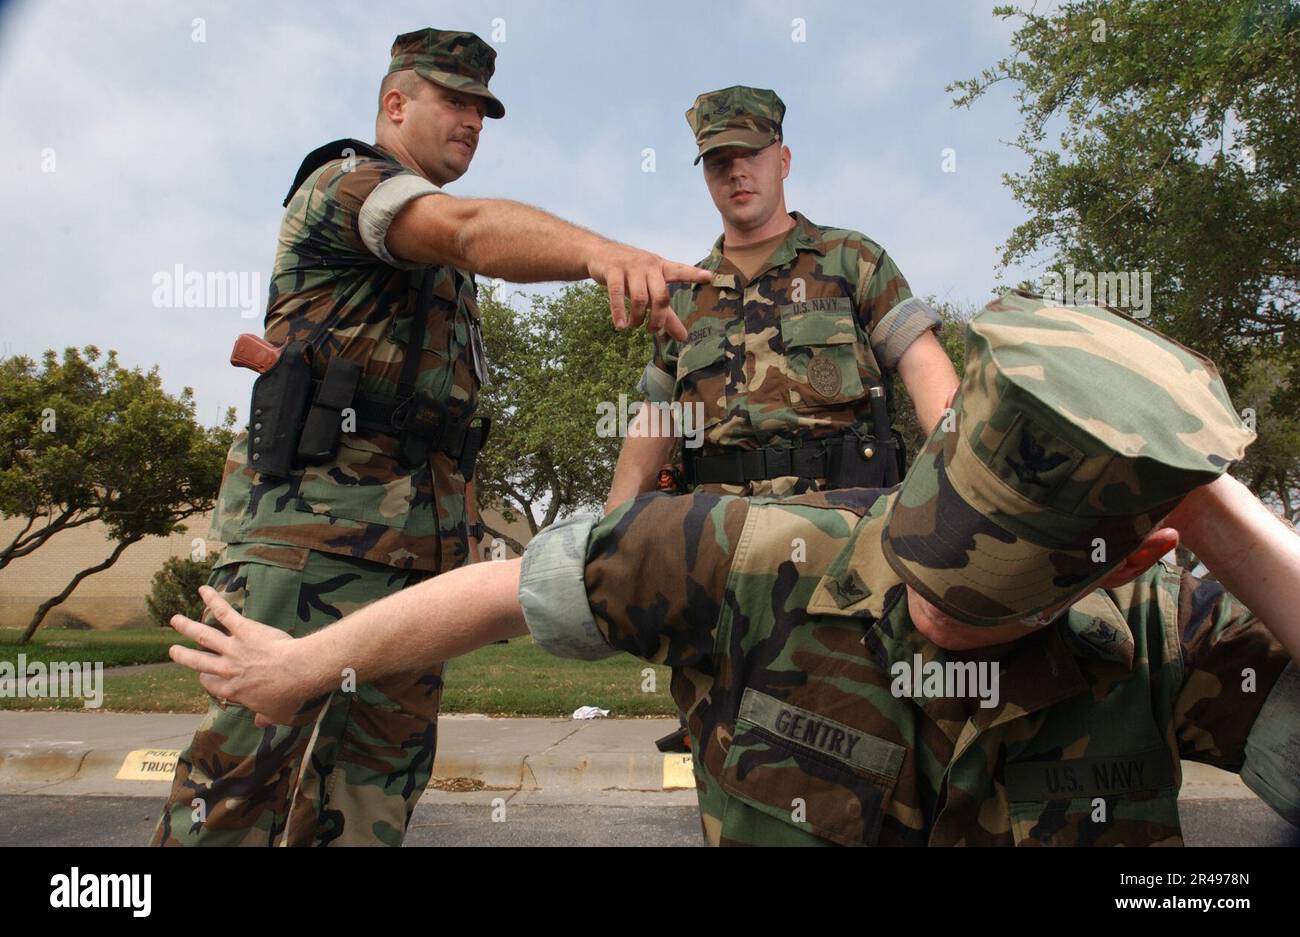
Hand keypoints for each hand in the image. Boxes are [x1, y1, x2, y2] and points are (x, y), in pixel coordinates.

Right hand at [168, 586, 324, 727]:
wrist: (298, 673)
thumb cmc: (290, 696)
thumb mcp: (277, 715)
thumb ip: (265, 718)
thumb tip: (260, 723)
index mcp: (233, 690)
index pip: (212, 685)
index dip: (208, 681)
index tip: (205, 677)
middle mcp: (227, 669)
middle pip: (198, 661)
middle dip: (184, 655)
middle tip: (173, 650)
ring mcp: (233, 648)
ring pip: (204, 636)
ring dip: (187, 627)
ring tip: (174, 620)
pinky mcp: (244, 630)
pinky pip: (225, 613)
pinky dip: (213, 600)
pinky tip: (203, 589)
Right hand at [586, 243, 711, 339]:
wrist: (600, 253)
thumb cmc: (631, 273)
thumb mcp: (650, 289)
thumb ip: (668, 313)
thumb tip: (684, 338)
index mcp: (662, 267)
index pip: (680, 271)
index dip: (694, 274)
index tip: (709, 277)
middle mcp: (649, 265)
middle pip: (660, 295)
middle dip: (658, 318)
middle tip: (652, 331)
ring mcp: (630, 266)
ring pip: (639, 298)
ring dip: (637, 317)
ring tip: (633, 327)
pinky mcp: (613, 270)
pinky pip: (616, 294)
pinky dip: (619, 313)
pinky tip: (620, 326)